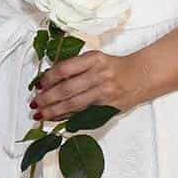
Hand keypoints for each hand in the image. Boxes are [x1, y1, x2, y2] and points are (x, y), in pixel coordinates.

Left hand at [31, 50, 146, 121]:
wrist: (142, 76)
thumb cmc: (114, 67)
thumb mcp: (95, 59)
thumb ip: (75, 68)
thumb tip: (48, 81)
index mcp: (93, 59)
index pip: (65, 69)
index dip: (48, 78)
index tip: (38, 85)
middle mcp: (99, 74)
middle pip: (67, 89)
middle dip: (47, 98)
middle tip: (34, 102)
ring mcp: (104, 92)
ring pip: (74, 104)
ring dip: (54, 110)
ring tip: (40, 113)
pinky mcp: (108, 106)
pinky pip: (84, 113)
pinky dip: (68, 116)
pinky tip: (56, 118)